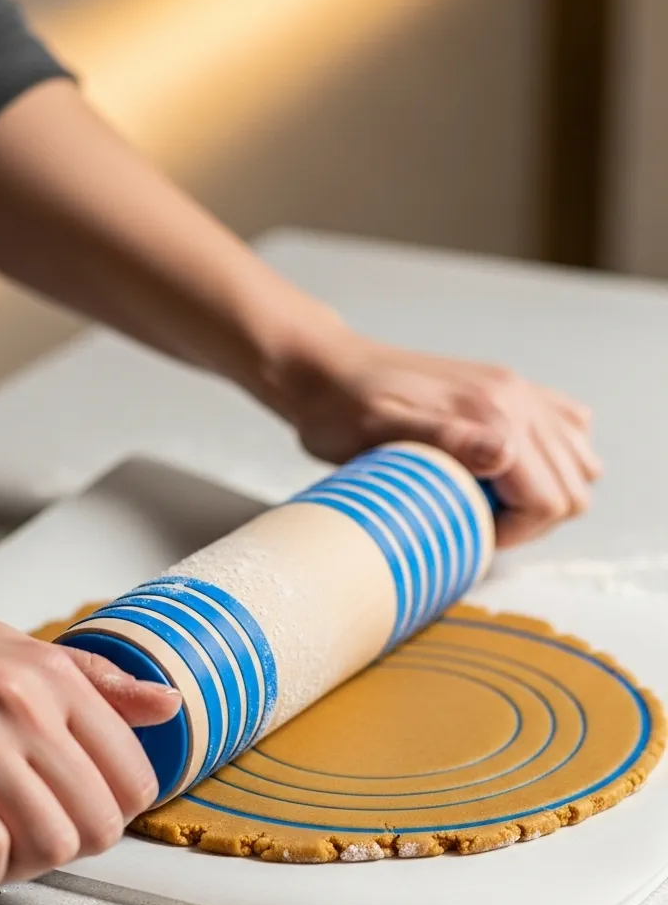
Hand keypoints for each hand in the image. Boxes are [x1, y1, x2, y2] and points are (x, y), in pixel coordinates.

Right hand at [0, 614, 180, 892]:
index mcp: (51, 674)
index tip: (88, 816)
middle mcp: (21, 702)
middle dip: (75, 850)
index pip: (132, 775)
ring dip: (27, 868)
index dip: (116, 815)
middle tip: (43, 843)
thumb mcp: (11, 648)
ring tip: (4, 855)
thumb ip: (93, 682)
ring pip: (49, 843)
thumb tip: (168, 705)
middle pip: (98, 820)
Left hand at [269, 327, 601, 546]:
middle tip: (481, 521)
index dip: (517, 532)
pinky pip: (567, 428)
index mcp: (493, 411)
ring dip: (548, 492)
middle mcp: (517, 396)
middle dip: (535, 519)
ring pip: (579, 460)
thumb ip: (445, 441)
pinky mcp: (508, 389)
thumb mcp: (380, 434)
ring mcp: (518, 389)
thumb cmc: (341, 413)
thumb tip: (505, 454)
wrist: (325, 371)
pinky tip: (509, 471)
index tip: (474, 533)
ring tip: (494, 499)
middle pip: (573, 484)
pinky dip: (553, 460)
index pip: (550, 499)